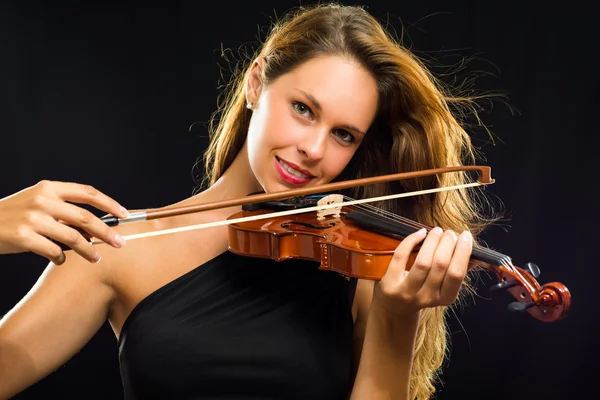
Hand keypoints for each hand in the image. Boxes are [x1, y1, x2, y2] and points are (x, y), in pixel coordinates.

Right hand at [0, 180, 128, 264]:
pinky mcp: (24, 237)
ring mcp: (33, 219)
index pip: (87, 193)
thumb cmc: (14, 215)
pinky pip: (54, 251)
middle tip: (120, 243)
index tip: (124, 214)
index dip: (109, 204)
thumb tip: (96, 228)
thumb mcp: (37, 203)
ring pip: (74, 237)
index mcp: (49, 188)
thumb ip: (63, 210)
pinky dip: (62, 258)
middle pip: (86, 218)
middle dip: (107, 232)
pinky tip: (61, 259)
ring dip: (89, 250)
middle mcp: (42, 200)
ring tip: (96, 258)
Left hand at [373, 227, 472, 316]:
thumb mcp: (442, 287)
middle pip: (440, 265)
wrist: (395, 308)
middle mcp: (426, 297)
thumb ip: (456, 271)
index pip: (456, 274)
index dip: (463, 252)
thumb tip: (474, 253)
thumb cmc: (422, 291)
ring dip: (432, 241)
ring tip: (437, 231)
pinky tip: (420, 233)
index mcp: (444, 298)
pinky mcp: (390, 283)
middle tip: (450, 232)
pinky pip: (401, 257)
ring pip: (423, 262)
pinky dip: (411, 241)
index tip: (465, 237)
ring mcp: (407, 292)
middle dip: (448, 243)